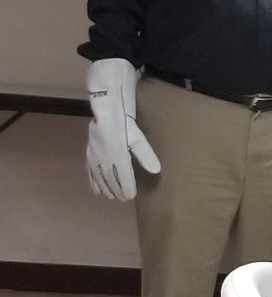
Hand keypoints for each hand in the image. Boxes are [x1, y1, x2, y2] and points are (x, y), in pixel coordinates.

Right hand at [86, 58, 160, 199]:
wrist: (105, 97)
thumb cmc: (124, 112)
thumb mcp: (137, 133)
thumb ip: (144, 153)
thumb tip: (156, 170)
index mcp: (115, 152)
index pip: (121, 175)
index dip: (126, 187)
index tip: (131, 197)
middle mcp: (102, 154)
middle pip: (109, 177)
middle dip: (115, 189)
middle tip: (122, 199)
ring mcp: (94, 150)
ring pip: (99, 173)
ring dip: (104, 186)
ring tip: (110, 196)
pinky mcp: (91, 145)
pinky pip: (90, 166)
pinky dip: (93, 178)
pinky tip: (95, 186)